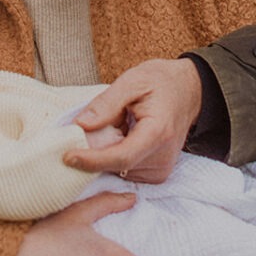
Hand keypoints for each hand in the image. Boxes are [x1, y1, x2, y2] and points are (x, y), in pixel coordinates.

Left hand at [64, 59, 201, 182]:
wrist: (189, 91)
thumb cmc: (160, 82)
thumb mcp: (132, 81)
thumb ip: (106, 103)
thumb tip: (81, 125)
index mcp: (158, 133)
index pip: (121, 157)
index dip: (92, 160)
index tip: (66, 156)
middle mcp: (162, 158)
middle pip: (116, 166)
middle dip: (94, 152)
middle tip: (87, 128)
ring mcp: (160, 169)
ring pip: (117, 170)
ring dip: (106, 152)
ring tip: (117, 125)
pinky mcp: (156, 174)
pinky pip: (124, 171)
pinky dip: (114, 156)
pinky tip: (122, 135)